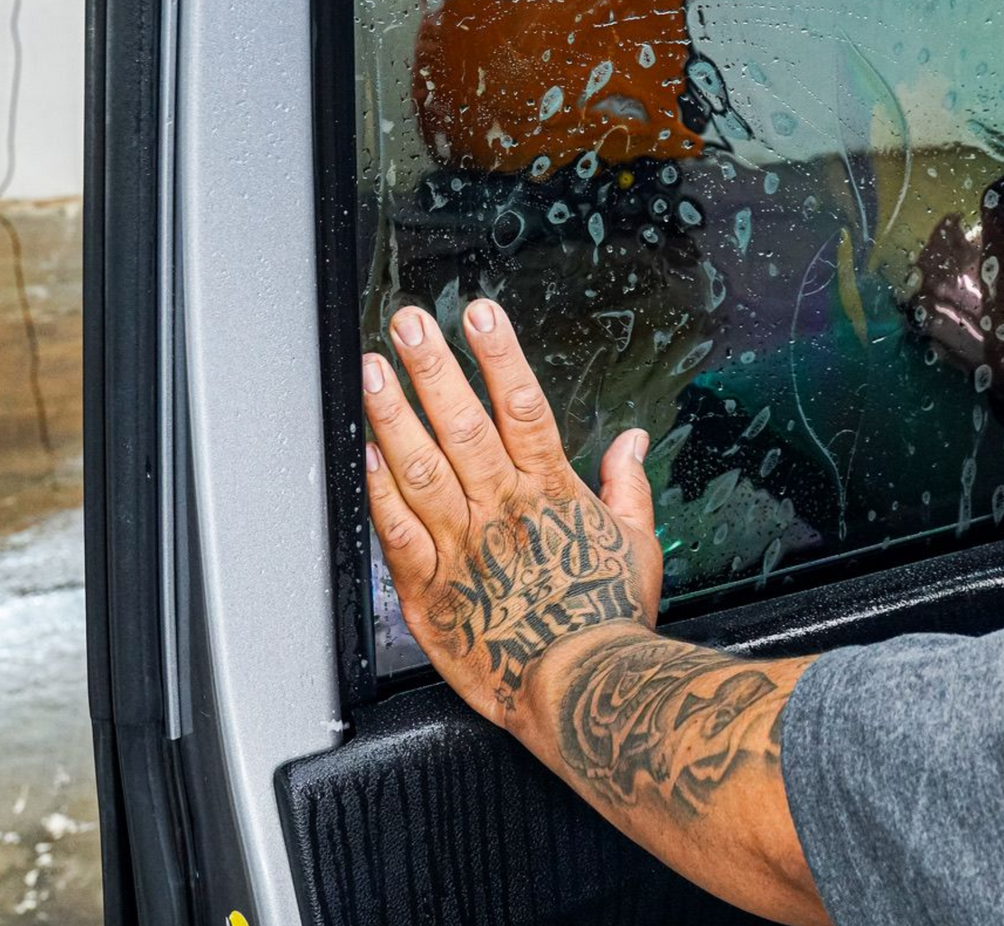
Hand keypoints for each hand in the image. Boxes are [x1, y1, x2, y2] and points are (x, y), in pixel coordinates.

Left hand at [361, 298, 662, 731]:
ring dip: (394, 416)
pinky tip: (364, 456)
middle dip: (435, 367)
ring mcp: (465, 549)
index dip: (501, 356)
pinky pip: (399, 534)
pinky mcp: (433, 592)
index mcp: (553, 493)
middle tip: (410, 323)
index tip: (481, 314)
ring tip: (374, 371)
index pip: (524, 407)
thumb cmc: (612, 621)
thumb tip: (632, 442)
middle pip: (464, 424)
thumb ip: (629, 485)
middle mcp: (505, 510)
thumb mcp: (639, 544)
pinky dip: (380, 493)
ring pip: (422, 469)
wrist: (585, 689)